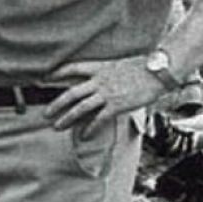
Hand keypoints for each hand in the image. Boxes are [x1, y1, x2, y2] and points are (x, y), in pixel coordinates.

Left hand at [44, 56, 162, 130]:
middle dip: (56, 104)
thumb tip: (104, 81)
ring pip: (80, 107)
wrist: (158, 72)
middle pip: (71, 93)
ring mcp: (107, 93)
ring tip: (57, 126)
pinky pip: (98, 119)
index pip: (73, 68)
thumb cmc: (145, 68)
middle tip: (46, 114)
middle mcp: (99, 80)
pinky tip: (83, 136)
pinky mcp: (116, 105)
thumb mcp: (121, 65)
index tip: (45, 78)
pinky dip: (89, 128)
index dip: (57, 73)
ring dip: (67, 118)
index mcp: (100, 68)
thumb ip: (109, 73)